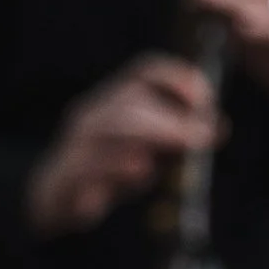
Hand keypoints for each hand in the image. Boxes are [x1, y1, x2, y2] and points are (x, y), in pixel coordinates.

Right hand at [25, 54, 219, 236]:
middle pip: (130, 103)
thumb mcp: (146, 148)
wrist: (52, 196)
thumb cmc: (106, 169)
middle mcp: (92, 115)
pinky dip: (116, 167)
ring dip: (150, 136)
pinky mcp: (67, 175)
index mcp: (113, 101)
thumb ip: (176, 136)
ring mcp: (75, 144)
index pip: (144, 72)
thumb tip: (216, 128)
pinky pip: (89, 165)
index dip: (178, 78)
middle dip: (171, 118)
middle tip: (203, 136)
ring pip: (109, 128)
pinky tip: (140, 171)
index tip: (206, 99)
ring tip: (181, 146)